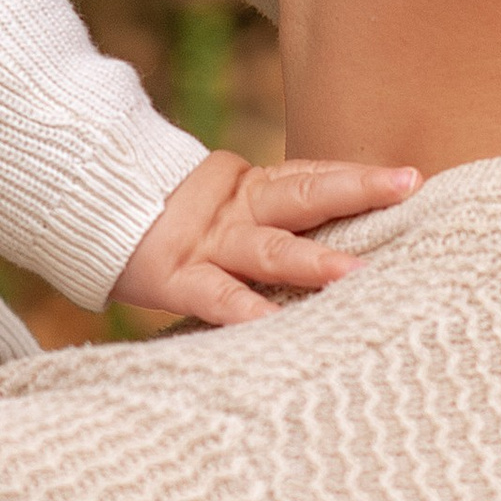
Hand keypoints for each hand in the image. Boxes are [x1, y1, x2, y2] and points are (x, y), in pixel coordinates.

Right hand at [117, 146, 419, 331]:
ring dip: (310, 261)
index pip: (310, 176)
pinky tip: (274, 325)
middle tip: (405, 187)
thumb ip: (273, 224)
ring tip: (354, 272)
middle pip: (301, 196)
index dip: (357, 175)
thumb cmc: (168, 223)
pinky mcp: (175, 278)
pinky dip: (245, 311)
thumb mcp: (224, 213)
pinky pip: (216, 298)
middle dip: (354, 191)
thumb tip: (342, 247)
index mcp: (251, 190)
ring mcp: (206, 243)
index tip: (411, 177)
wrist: (88, 214)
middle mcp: (236, 211)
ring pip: (267, 249)